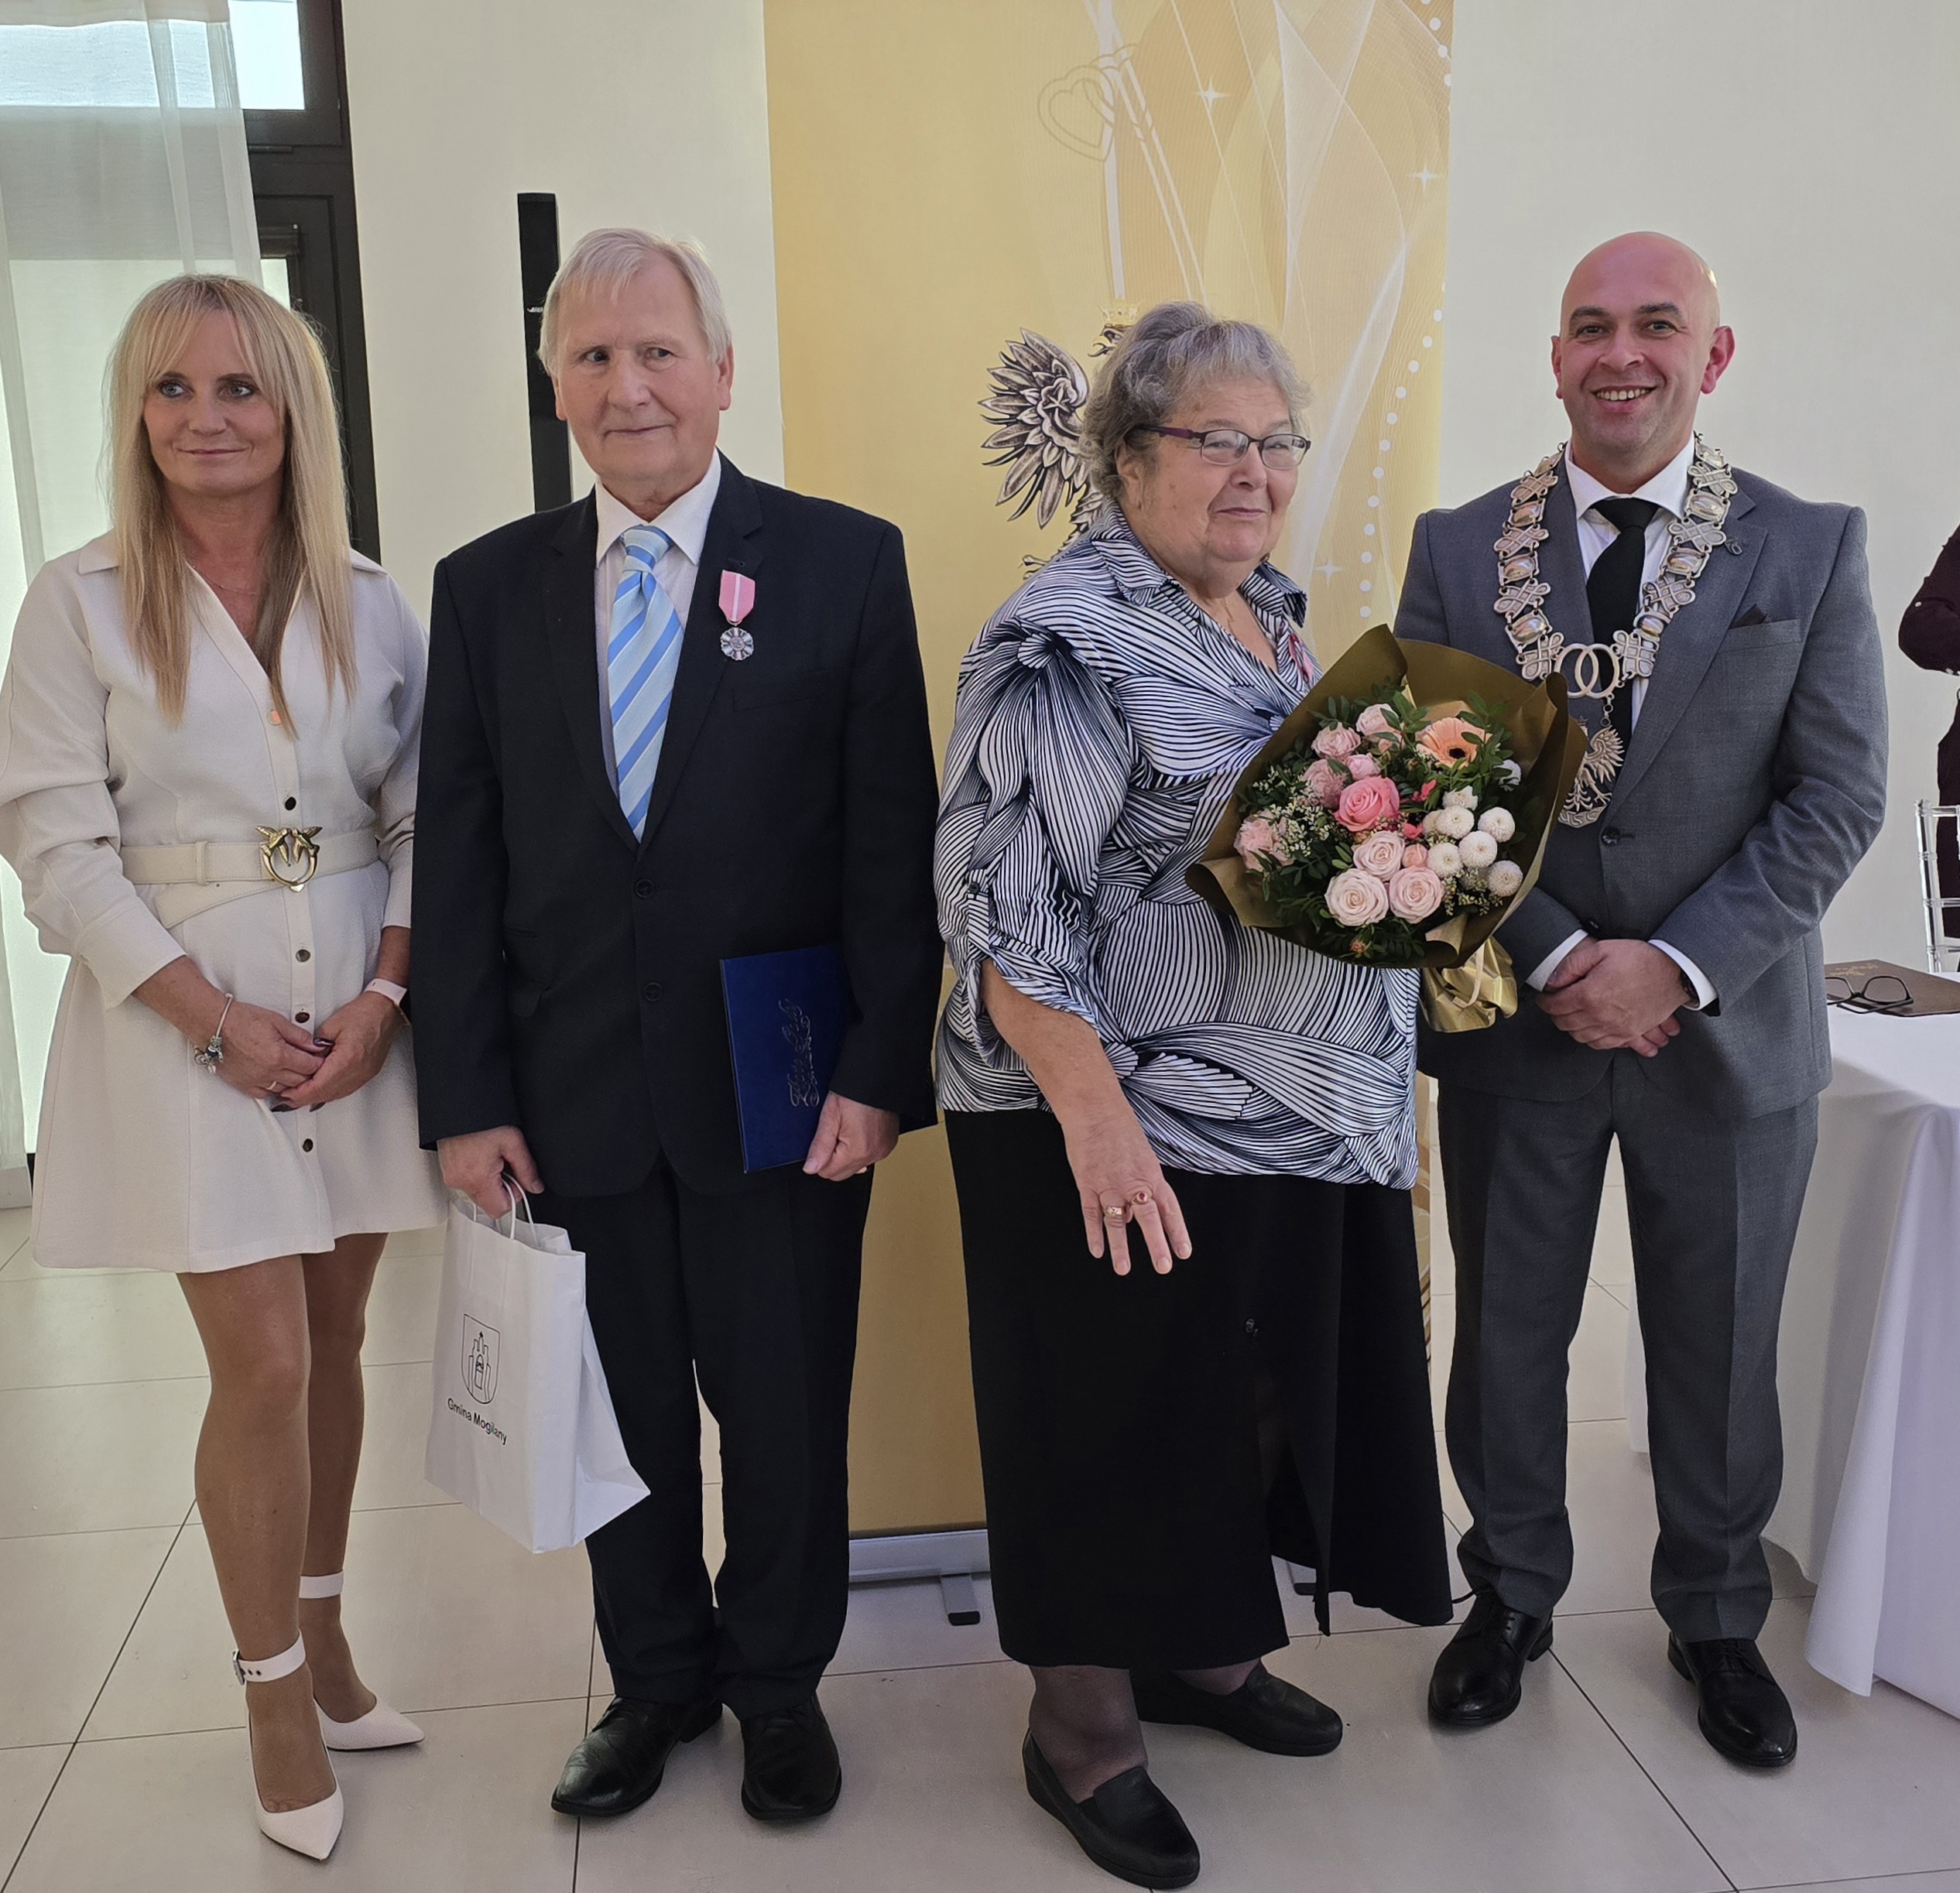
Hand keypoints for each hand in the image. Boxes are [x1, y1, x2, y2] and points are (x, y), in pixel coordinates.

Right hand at [210, 999, 327, 1099]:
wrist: (215, 1026)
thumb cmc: (241, 1020)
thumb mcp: (277, 1021)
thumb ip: (299, 1036)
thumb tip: (315, 1045)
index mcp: (279, 1055)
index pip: (310, 1066)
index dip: (319, 1062)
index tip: (320, 1057)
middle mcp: (268, 1072)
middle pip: (301, 1081)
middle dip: (309, 1073)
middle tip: (310, 1064)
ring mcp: (256, 1080)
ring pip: (285, 1090)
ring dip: (293, 1082)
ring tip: (295, 1071)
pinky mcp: (244, 1085)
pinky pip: (265, 1094)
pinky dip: (275, 1089)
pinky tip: (278, 1081)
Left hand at [280, 993, 400, 1107]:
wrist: (385, 1010)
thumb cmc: (364, 1013)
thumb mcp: (330, 1026)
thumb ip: (314, 1046)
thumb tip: (304, 1059)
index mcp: (347, 1059)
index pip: (319, 1085)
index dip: (299, 1093)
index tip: (286, 1094)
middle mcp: (358, 1071)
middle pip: (327, 1094)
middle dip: (304, 1099)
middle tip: (287, 1099)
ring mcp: (364, 1074)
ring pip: (336, 1095)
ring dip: (317, 1097)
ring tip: (300, 1097)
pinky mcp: (367, 1073)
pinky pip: (346, 1089)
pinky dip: (331, 1093)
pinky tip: (321, 1092)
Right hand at [439, 1125, 543, 1215]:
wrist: (459, 1106)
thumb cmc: (482, 1120)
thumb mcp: (513, 1141)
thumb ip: (527, 1168)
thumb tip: (535, 1186)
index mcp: (478, 1177)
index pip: (500, 1209)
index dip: (513, 1196)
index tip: (515, 1179)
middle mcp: (461, 1182)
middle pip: (488, 1203)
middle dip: (501, 1187)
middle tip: (502, 1163)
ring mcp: (451, 1178)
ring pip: (478, 1194)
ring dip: (488, 1181)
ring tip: (490, 1157)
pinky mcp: (447, 1172)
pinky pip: (467, 1183)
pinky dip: (477, 1175)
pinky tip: (480, 1156)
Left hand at [803, 1093, 898, 1180]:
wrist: (875, 1078)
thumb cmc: (854, 1093)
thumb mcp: (830, 1117)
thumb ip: (820, 1146)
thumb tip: (811, 1168)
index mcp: (857, 1151)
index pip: (828, 1172)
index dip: (821, 1157)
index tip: (825, 1138)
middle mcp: (874, 1154)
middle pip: (843, 1172)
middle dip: (834, 1157)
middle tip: (836, 1132)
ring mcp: (883, 1150)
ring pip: (856, 1165)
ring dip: (848, 1153)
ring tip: (849, 1128)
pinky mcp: (888, 1144)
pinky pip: (869, 1156)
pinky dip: (861, 1147)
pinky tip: (859, 1129)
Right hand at [1056, 1101, 1191, 1276]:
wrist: (1095, 1109)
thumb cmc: (1120, 1129)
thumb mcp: (1141, 1156)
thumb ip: (1141, 1187)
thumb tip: (1132, 1218)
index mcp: (1151, 1174)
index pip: (1169, 1207)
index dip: (1177, 1231)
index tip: (1184, 1252)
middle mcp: (1133, 1182)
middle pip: (1148, 1217)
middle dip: (1156, 1244)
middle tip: (1163, 1267)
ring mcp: (1109, 1184)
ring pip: (1117, 1221)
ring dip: (1121, 1247)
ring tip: (1123, 1269)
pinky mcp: (1087, 1183)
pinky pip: (1091, 1213)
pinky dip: (1093, 1233)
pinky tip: (1097, 1250)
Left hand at [1538, 938, 1686, 1054]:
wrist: (1675, 973)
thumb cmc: (1640, 959)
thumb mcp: (1602, 951)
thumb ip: (1572, 966)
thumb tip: (1553, 981)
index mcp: (1590, 995)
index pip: (1555, 1006)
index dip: (1545, 1001)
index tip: (1544, 997)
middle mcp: (1600, 1016)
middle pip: (1565, 1023)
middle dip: (1555, 1014)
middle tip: (1555, 1005)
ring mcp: (1615, 1028)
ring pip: (1580, 1037)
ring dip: (1571, 1027)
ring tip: (1571, 1015)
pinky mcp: (1629, 1034)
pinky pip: (1602, 1045)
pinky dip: (1591, 1039)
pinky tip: (1589, 1029)